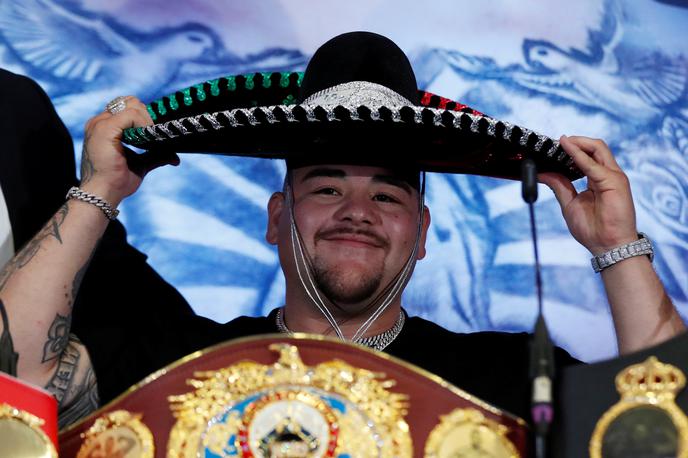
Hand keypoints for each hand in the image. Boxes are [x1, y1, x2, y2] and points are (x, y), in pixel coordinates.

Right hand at [79, 96, 178, 205]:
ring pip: (132, 104)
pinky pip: (131, 114)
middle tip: (155, 135)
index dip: (145, 116)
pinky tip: (148, 138)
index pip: (127, 107)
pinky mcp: (105, 129)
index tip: (155, 132)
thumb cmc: (117, 182)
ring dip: (148, 120)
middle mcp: (99, 122)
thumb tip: (175, 157)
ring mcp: (100, 124)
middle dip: (147, 115)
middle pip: (130, 101)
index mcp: (104, 127)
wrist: (102, 194)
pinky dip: (144, 123)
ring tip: (152, 138)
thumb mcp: (140, 164)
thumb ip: (155, 155)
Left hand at [539, 136, 637, 254]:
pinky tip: (566, 149)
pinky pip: (593, 164)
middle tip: (556, 141)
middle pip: (595, 147)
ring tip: (561, 141)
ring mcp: (613, 176)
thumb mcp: (569, 203)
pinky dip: (578, 155)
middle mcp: (608, 175)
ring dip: (578, 143)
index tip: (554, 147)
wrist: (608, 247)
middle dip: (576, 141)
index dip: (572, 149)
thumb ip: (559, 186)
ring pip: (598, 148)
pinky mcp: (615, 182)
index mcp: (598, 179)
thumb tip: (543, 173)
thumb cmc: (593, 229)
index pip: (588, 155)